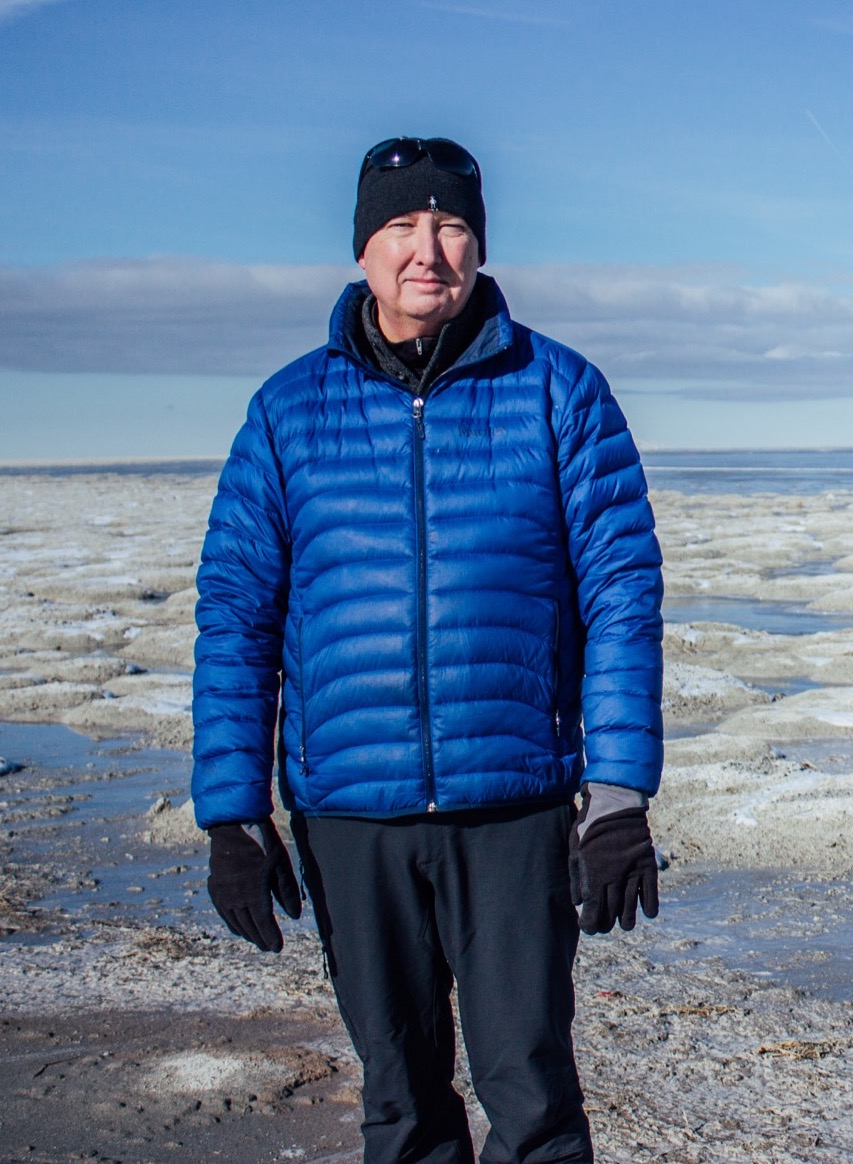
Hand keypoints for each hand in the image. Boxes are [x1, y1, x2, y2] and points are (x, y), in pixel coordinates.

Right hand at [207, 818, 301, 951]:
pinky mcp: (215, 885)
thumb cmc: (262, 842)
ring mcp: (223, 893)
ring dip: (246, 932)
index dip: (271, 937)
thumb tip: (294, 916)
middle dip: (260, 938)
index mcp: (254, 893)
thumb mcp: (281, 865)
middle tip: (268, 947)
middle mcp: (236, 897)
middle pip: (249, 925)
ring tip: (255, 939)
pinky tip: (237, 925)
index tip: (277, 948)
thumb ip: (287, 892)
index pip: (264, 923)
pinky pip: (223, 911)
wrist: (234, 824)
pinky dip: (231, 922)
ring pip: (234, 921)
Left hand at [569, 790, 658, 934]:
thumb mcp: (574, 852)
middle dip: (605, 924)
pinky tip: (645, 913)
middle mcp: (613, 879)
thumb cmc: (588, 827)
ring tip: (624, 924)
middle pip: (610, 915)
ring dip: (626, 921)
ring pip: (630, 910)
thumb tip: (579, 903)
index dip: (589, 925)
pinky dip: (649, 907)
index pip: (592, 913)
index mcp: (593, 876)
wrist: (613, 805)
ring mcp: (632, 874)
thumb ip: (576, 879)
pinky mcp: (647, 867)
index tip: (587, 926)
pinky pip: (651, 895)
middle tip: (603, 925)